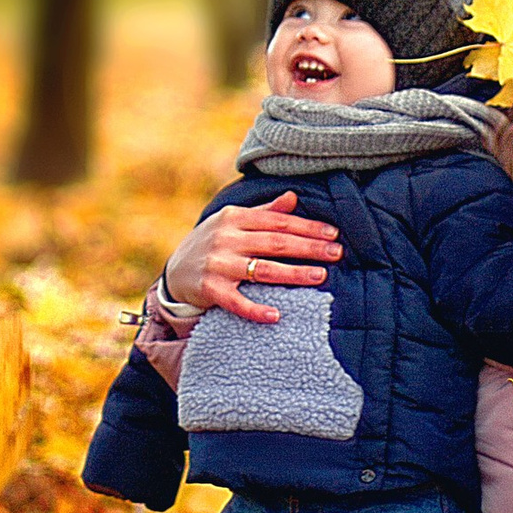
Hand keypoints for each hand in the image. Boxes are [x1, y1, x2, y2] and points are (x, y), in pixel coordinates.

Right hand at [164, 193, 342, 323]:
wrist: (176, 271)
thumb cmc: (214, 243)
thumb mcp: (234, 222)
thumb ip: (264, 212)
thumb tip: (293, 197)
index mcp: (235, 217)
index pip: (278, 222)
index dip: (307, 227)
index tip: (333, 234)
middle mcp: (226, 238)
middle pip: (275, 243)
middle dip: (308, 248)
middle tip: (337, 253)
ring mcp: (218, 264)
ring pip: (262, 269)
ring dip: (293, 273)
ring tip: (320, 276)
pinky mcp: (210, 289)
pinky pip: (236, 302)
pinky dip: (255, 309)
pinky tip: (276, 315)